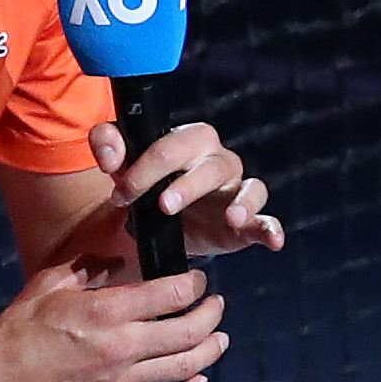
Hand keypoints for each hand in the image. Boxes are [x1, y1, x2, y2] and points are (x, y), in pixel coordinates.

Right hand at [0, 263, 229, 381]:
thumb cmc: (16, 331)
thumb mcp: (50, 284)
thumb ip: (89, 266)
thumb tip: (119, 254)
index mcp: (106, 312)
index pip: (172, 295)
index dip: (194, 283)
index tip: (197, 279)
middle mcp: (121, 348)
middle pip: (189, 331)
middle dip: (211, 314)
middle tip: (216, 305)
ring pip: (185, 367)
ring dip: (210, 351)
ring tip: (219, 339)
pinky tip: (197, 381)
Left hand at [87, 118, 283, 265]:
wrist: (159, 224)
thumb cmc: (145, 185)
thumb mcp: (120, 164)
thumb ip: (107, 144)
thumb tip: (109, 157)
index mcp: (190, 141)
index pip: (173, 145)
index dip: (147, 169)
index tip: (122, 195)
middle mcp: (219, 162)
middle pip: (213, 165)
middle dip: (188, 184)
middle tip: (164, 206)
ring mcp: (237, 192)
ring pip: (250, 188)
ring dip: (242, 203)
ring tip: (231, 218)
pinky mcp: (247, 224)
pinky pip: (267, 221)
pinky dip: (271, 229)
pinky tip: (273, 240)